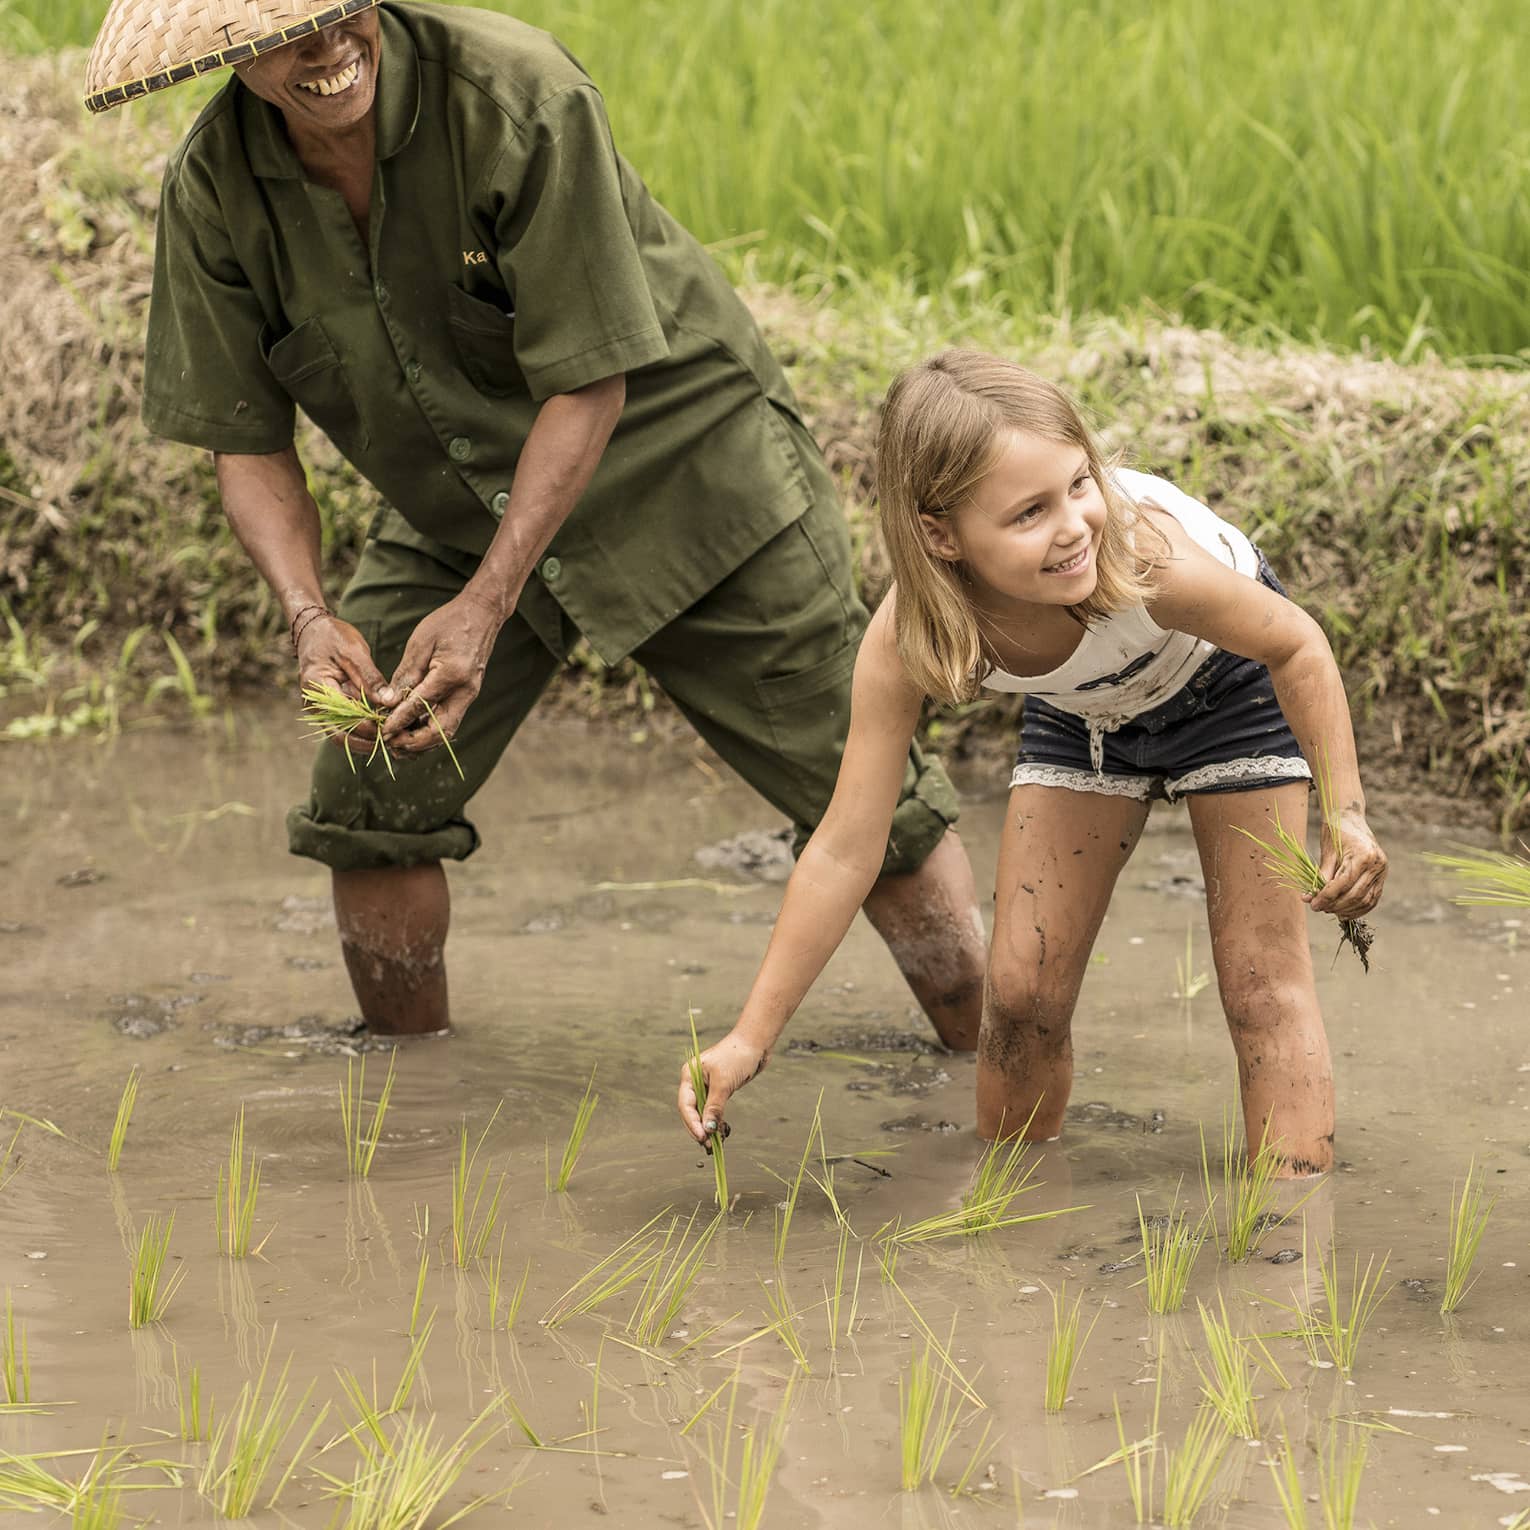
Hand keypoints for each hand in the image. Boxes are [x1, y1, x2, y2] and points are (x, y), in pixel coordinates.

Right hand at [296, 614, 394, 757]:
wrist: (314, 631)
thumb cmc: (333, 637)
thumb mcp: (354, 652)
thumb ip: (370, 678)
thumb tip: (389, 702)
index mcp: (318, 688)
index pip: (344, 718)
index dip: (369, 727)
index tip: (392, 726)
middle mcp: (315, 705)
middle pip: (341, 736)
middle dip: (368, 742)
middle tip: (395, 740)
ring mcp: (321, 709)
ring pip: (344, 735)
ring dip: (367, 740)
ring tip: (393, 737)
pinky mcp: (330, 709)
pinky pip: (346, 726)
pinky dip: (364, 730)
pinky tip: (386, 728)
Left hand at [381, 590, 504, 756]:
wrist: (481, 615)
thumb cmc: (448, 622)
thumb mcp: (420, 644)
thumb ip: (406, 675)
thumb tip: (388, 702)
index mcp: (452, 674)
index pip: (421, 706)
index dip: (399, 721)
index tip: (382, 731)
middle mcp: (465, 691)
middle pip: (441, 730)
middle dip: (414, 742)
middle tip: (390, 743)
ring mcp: (469, 695)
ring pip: (446, 731)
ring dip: (423, 741)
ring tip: (398, 743)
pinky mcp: (467, 696)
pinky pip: (449, 721)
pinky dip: (430, 731)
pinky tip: (412, 731)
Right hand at [677, 1032, 769, 1146]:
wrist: (756, 1043)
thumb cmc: (737, 1056)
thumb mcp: (724, 1083)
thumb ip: (714, 1107)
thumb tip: (708, 1129)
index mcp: (689, 1075)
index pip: (686, 1104)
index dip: (692, 1123)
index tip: (702, 1137)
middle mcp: (695, 1081)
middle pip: (692, 1111)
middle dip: (699, 1128)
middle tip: (707, 1145)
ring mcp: (707, 1086)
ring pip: (703, 1112)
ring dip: (708, 1127)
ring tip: (715, 1143)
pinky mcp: (720, 1090)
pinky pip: (714, 1109)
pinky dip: (717, 1120)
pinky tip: (721, 1131)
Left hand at [1310, 808, 1386, 917]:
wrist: (1350, 818)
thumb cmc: (1335, 832)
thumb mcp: (1327, 852)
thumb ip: (1321, 876)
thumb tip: (1309, 897)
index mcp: (1364, 856)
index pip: (1344, 883)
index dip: (1327, 897)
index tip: (1313, 904)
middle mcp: (1377, 865)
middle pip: (1356, 895)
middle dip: (1335, 905)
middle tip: (1317, 908)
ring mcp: (1382, 872)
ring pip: (1366, 900)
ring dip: (1346, 909)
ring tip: (1328, 909)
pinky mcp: (1382, 877)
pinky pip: (1372, 898)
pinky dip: (1358, 908)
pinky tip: (1344, 912)